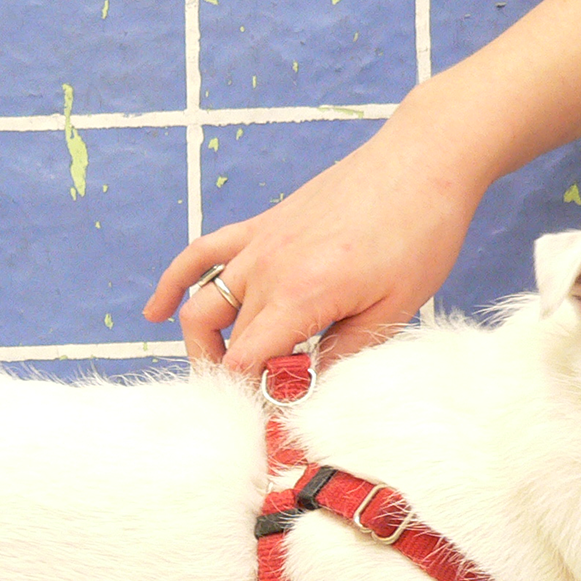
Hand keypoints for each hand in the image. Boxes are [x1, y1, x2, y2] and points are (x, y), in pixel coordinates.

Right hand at [141, 115, 488, 375]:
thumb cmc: (419, 234)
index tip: (271, 419)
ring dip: (200, 346)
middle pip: (230, 343)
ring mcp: (259, 244)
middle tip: (262, 405)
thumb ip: (342, 355)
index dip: (252, 399)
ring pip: (202, 306)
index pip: (248, 364)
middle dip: (239, 380)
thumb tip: (307, 391)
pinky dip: (174, 283)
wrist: (422, 161)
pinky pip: (202, 254)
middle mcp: (268, 269)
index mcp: (301, 296)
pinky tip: (157, 311)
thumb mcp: (392, 310)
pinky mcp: (262, 225)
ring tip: (218, 374)